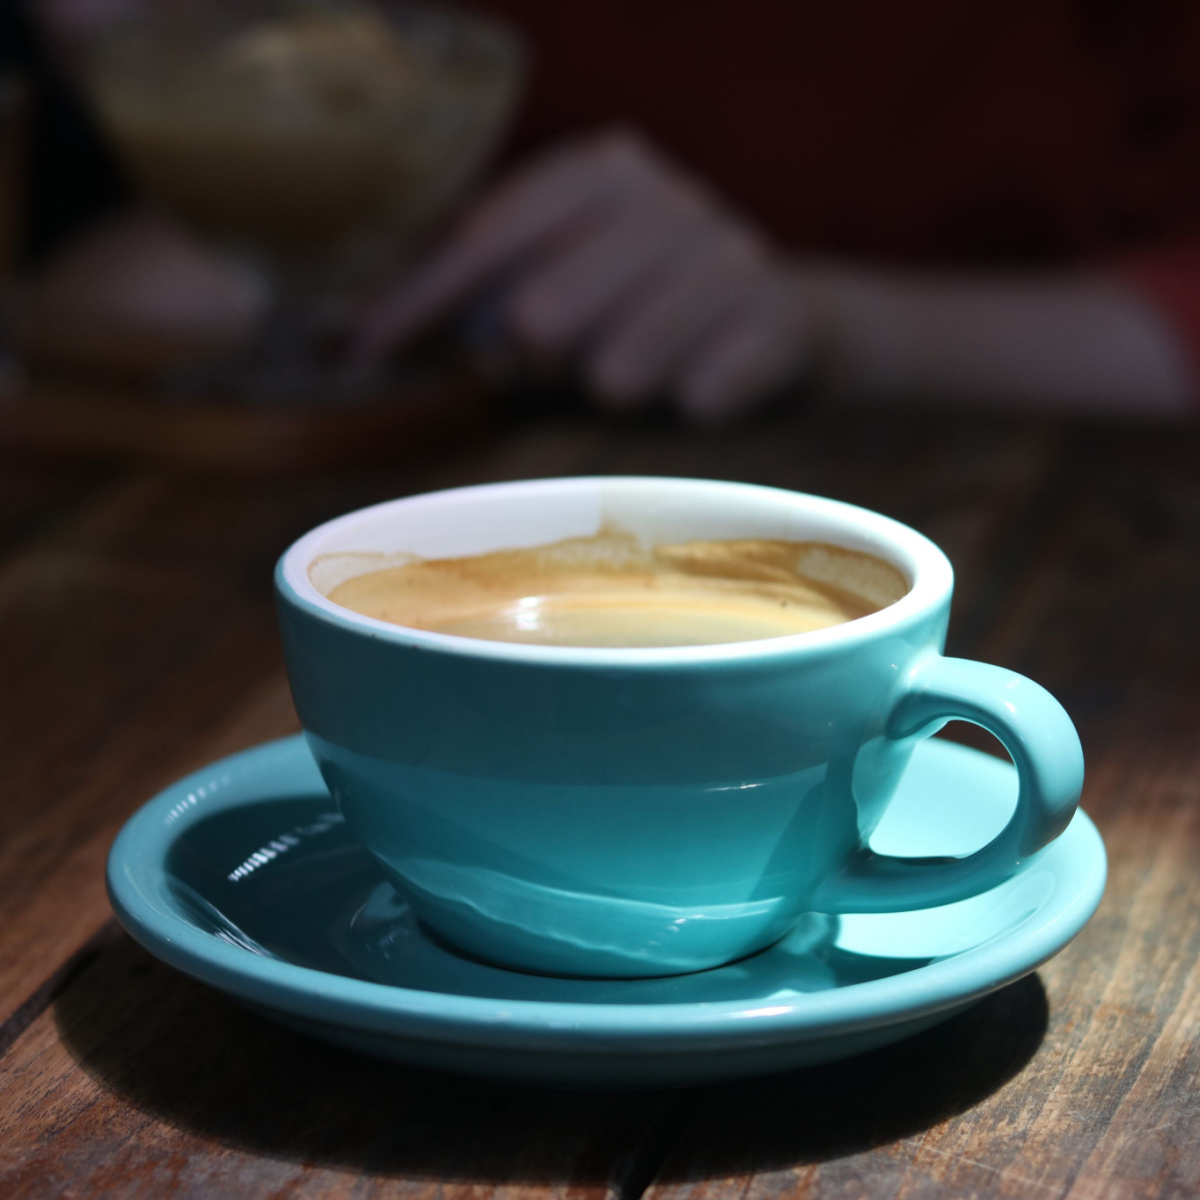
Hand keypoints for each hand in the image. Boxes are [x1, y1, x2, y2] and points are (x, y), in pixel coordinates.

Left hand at [358, 130, 812, 420]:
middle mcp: (663, 198)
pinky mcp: (780, 321)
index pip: (485, 238)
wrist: (796, 329)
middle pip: (541, 310)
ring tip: (632, 389)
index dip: (416, 304)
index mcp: (600, 173)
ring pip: (617, 369)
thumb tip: (346, 334)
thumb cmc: (655, 318)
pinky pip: (701, 396)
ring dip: (614, 398)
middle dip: (531, 367)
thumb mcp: (566, 294)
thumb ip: (475, 304)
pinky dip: (689, 412)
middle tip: (553, 378)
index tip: (358, 356)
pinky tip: (703, 399)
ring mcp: (727, 255)